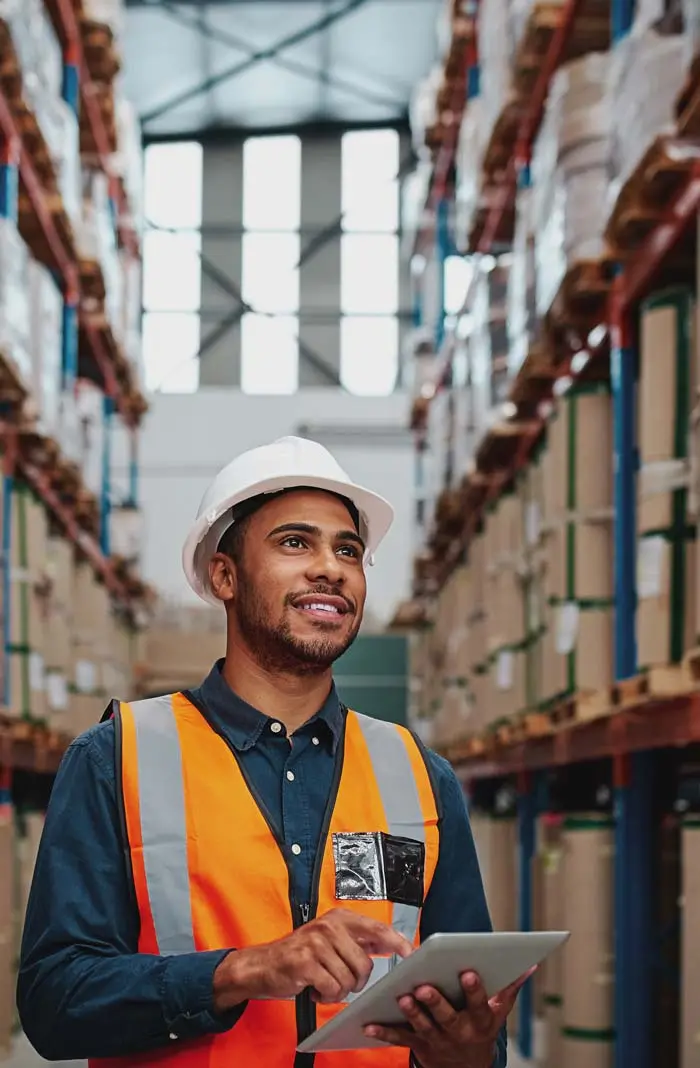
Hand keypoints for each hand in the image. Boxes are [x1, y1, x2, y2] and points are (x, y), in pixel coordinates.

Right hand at [213, 908, 413, 1009]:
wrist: (262, 965)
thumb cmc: (300, 954)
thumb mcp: (330, 939)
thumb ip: (358, 940)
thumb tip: (393, 942)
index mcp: (339, 918)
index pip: (377, 929)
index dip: (397, 942)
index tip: (411, 953)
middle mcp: (329, 926)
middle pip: (365, 964)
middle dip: (356, 982)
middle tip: (339, 980)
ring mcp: (316, 943)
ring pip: (349, 980)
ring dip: (338, 990)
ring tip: (323, 982)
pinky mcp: (304, 962)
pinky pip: (332, 989)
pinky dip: (325, 996)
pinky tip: (314, 988)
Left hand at [364, 966, 535, 1067]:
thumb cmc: (481, 1030)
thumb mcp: (499, 1013)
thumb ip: (510, 988)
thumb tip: (529, 964)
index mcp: (480, 1020)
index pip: (478, 1003)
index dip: (474, 989)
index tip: (469, 972)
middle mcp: (459, 1032)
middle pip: (447, 1017)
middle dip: (436, 1002)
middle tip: (424, 986)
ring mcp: (438, 1041)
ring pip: (423, 1026)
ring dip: (412, 1013)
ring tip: (402, 997)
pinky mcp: (419, 1046)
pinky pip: (400, 1038)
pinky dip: (383, 1032)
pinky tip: (369, 1023)